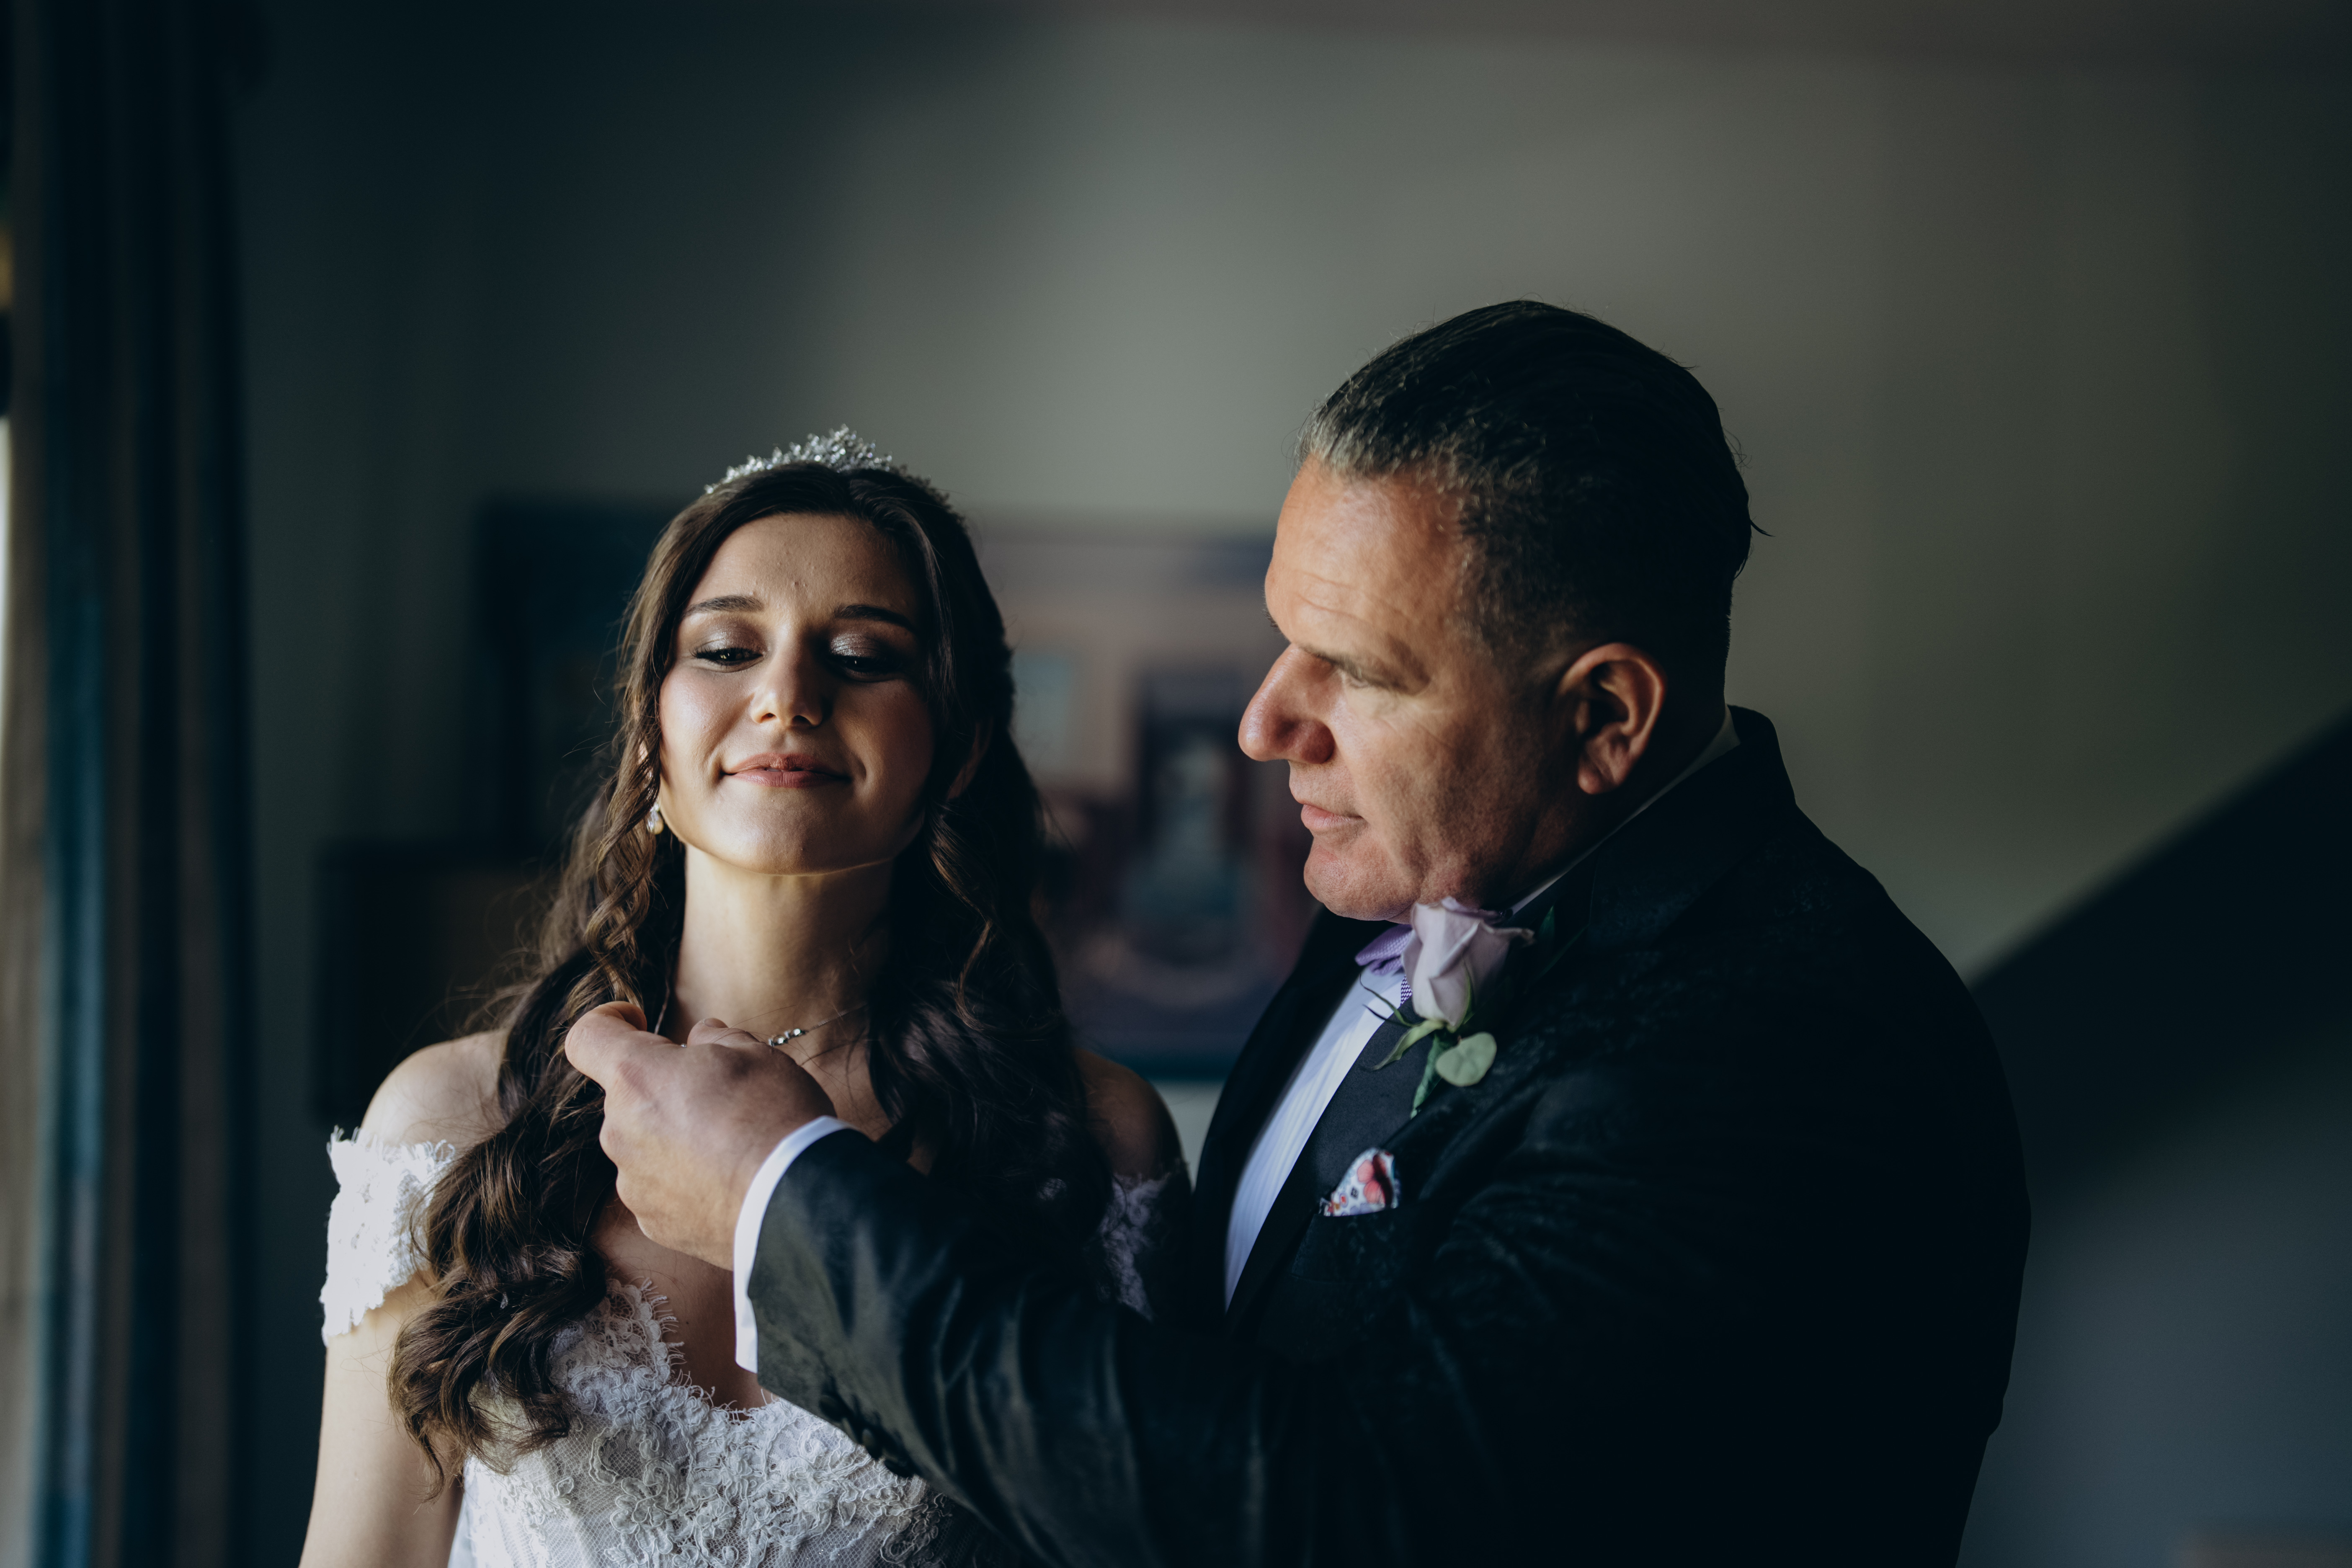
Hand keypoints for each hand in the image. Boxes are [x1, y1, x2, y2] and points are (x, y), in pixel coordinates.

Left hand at [565, 1002, 837, 1267]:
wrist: (796, 1200)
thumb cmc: (774, 1116)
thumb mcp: (755, 1052)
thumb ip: (715, 1038)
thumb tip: (700, 1040)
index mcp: (638, 1077)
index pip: (588, 1037)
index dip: (608, 1022)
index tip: (638, 1023)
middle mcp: (620, 1132)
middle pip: (627, 1096)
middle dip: (662, 1088)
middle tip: (717, 1094)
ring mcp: (632, 1183)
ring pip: (642, 1144)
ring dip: (672, 1136)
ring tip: (728, 1145)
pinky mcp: (652, 1222)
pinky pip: (658, 1188)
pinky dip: (683, 1179)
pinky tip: (725, 1180)